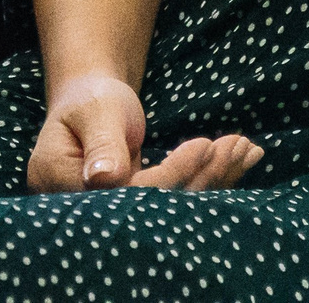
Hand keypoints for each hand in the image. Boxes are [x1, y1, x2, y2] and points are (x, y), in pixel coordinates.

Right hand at [26, 72, 261, 193]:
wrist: (89, 99)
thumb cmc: (88, 96)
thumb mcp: (95, 110)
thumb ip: (101, 142)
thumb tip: (107, 178)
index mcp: (61, 184)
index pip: (127, 192)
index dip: (170, 174)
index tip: (204, 145)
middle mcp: (87, 210)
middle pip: (155, 203)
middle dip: (203, 176)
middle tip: (241, 146)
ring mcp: (115, 213)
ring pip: (173, 203)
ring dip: (215, 176)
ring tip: (246, 148)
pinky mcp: (141, 209)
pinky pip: (178, 198)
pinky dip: (210, 177)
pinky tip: (240, 159)